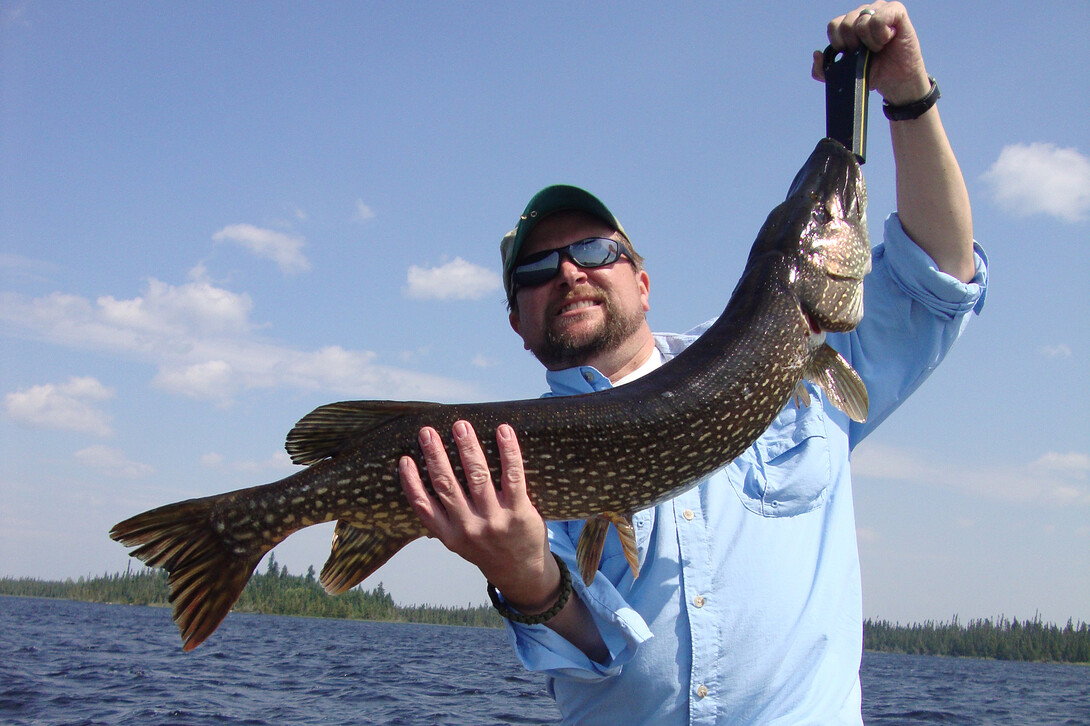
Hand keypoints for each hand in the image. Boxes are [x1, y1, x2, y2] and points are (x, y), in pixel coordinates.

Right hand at [399, 420, 562, 613]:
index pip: (423, 506)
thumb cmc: (488, 549)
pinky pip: (512, 476)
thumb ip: (443, 518)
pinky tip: (503, 431)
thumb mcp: (459, 543)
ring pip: (477, 476)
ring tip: (460, 426)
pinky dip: (508, 451)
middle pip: (447, 485)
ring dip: (467, 448)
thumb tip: (424, 481)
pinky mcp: (520, 511)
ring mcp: (495, 519)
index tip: (404, 459)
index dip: (411, 482)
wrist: (522, 572)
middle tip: (427, 431)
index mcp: (450, 534)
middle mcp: (469, 527)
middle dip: (435, 455)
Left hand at [811, 1, 931, 104]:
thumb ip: (824, 70)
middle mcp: (863, 13)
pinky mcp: (896, 10)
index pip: (834, 25)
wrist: (896, 81)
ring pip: (862, 22)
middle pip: (846, 23)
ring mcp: (880, 9)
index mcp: (850, 25)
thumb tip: (817, 54)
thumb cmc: (872, 73)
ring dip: (869, 42)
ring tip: (879, 47)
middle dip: (854, 44)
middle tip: (866, 52)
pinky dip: (881, 35)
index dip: (839, 42)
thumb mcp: (843, 75)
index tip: (850, 54)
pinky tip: (888, 39)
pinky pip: (879, 18)